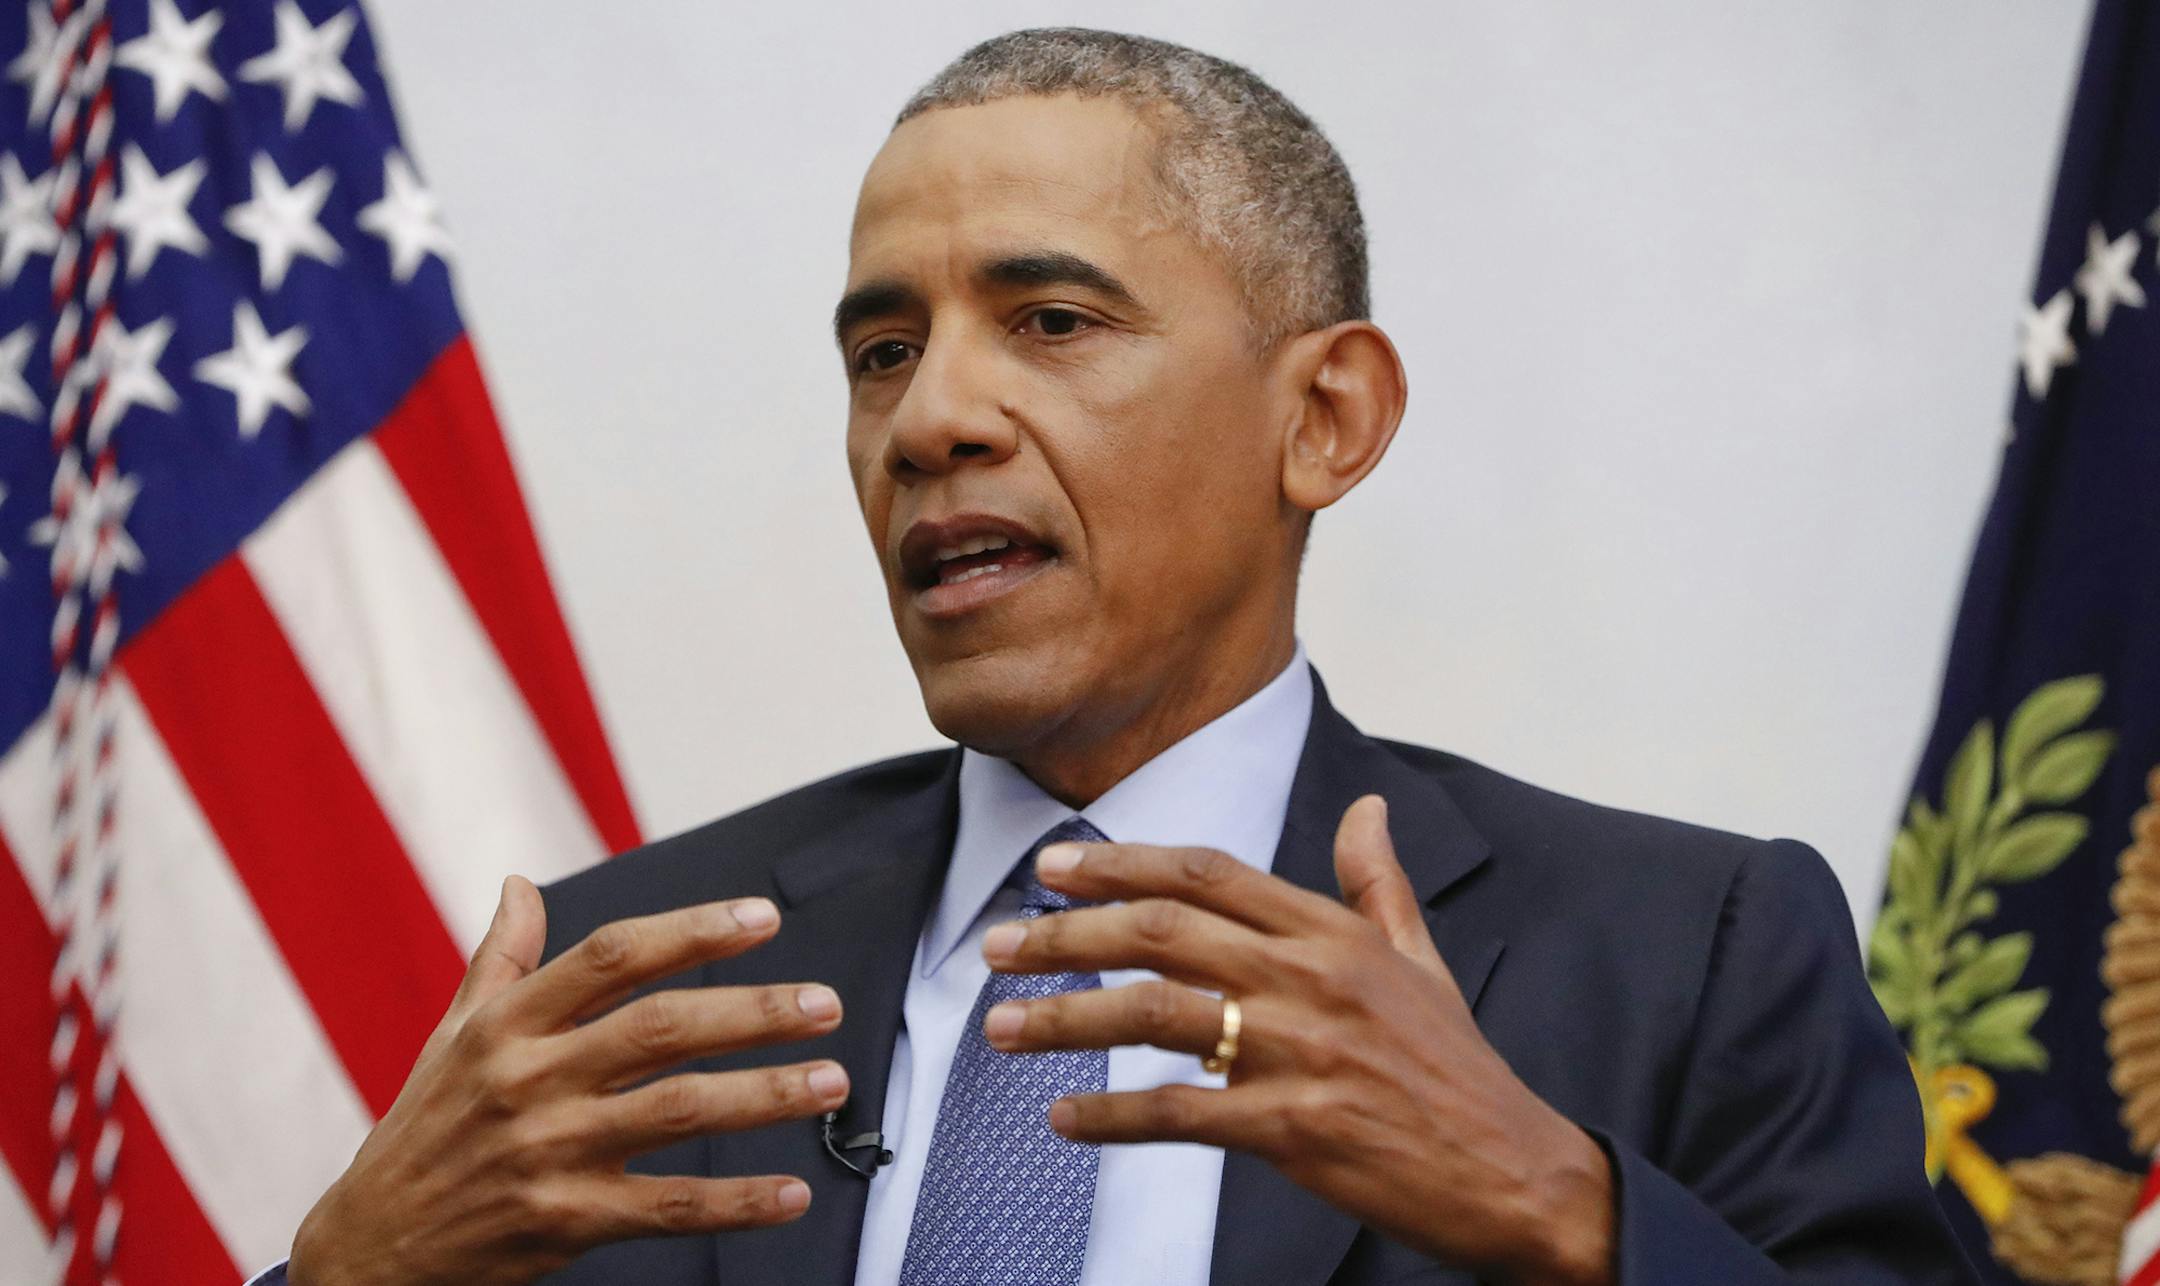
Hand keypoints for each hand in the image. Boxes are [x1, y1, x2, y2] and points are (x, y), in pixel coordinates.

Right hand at [288, 877, 849, 1285]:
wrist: (366, 1252)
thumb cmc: (422, 1132)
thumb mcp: (450, 1038)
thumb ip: (501, 961)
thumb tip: (519, 884)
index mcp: (506, 1024)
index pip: (613, 956)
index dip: (693, 930)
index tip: (763, 918)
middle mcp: (529, 1078)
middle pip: (661, 1027)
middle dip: (754, 1011)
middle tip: (825, 1004)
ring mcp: (547, 1151)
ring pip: (678, 1111)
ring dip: (766, 1096)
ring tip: (831, 1083)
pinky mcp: (563, 1222)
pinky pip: (668, 1208)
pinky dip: (736, 1203)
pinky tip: (791, 1192)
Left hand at [978, 796, 1614, 1285]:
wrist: (1513, 1171)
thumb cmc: (1457, 1069)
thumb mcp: (1421, 960)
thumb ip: (1378, 884)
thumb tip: (1365, 808)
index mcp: (1333, 932)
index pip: (1207, 873)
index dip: (1120, 865)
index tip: (1053, 868)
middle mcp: (1310, 978)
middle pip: (1162, 932)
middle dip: (1066, 935)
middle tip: (997, 946)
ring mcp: (1300, 1052)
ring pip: (1155, 1015)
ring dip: (1066, 1019)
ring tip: (1003, 1029)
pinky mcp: (1293, 1129)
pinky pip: (1180, 1113)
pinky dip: (1114, 1115)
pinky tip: (1065, 1118)